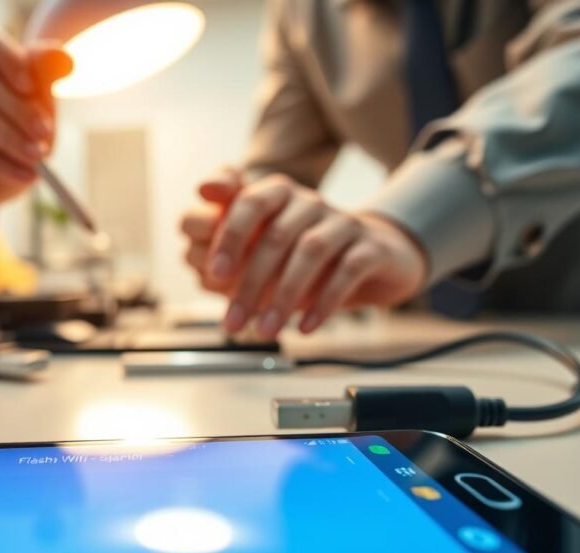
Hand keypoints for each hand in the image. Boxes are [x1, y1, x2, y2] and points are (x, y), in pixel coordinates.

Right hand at [0, 18, 71, 242]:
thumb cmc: (3, 145)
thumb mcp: (29, 110)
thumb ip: (41, 79)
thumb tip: (64, 57)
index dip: (6, 55)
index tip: (32, 86)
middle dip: (19, 108)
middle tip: (47, 135)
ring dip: (10, 136)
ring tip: (37, 157)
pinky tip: (25, 175)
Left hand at [185, 172, 427, 337]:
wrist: (376, 257)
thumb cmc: (307, 255)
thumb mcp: (265, 249)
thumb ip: (231, 252)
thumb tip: (203, 273)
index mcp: (277, 194)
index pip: (248, 202)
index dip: (229, 236)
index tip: (214, 273)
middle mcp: (310, 201)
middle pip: (275, 235)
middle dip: (249, 284)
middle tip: (233, 322)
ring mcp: (343, 222)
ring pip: (310, 252)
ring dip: (283, 297)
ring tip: (266, 331)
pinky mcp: (371, 248)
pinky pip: (347, 271)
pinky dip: (323, 303)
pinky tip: (305, 327)